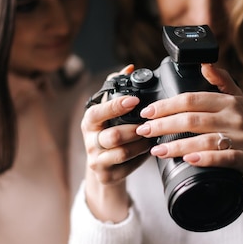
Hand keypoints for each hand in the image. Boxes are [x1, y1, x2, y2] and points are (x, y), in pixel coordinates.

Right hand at [80, 66, 151, 221]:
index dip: (116, 106)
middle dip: (136, 129)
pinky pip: (128, 167)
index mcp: (89, 122)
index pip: (98, 112)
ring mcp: (96, 160)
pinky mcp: (107, 175)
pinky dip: (141, 158)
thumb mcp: (107, 112)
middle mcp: (89, 141)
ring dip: (142, 144)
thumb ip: (116, 88)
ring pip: (123, 152)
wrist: (102, 165)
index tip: (135, 100)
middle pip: (114, 135)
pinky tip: (149, 150)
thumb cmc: (108, 131)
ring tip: (153, 136)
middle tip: (150, 123)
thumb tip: (129, 67)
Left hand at [133, 64, 242, 178]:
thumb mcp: (239, 100)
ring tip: (156, 151)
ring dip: (177, 146)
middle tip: (144, 130)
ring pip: (204, 140)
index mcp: (229, 102)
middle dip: (164, 125)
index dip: (167, 105)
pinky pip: (223, 158)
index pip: (192, 99)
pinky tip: (188, 160)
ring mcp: (241, 138)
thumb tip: (204, 63)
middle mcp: (235, 117)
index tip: (147, 111)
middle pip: (192, 119)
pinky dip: (205, 158)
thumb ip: (221, 80)